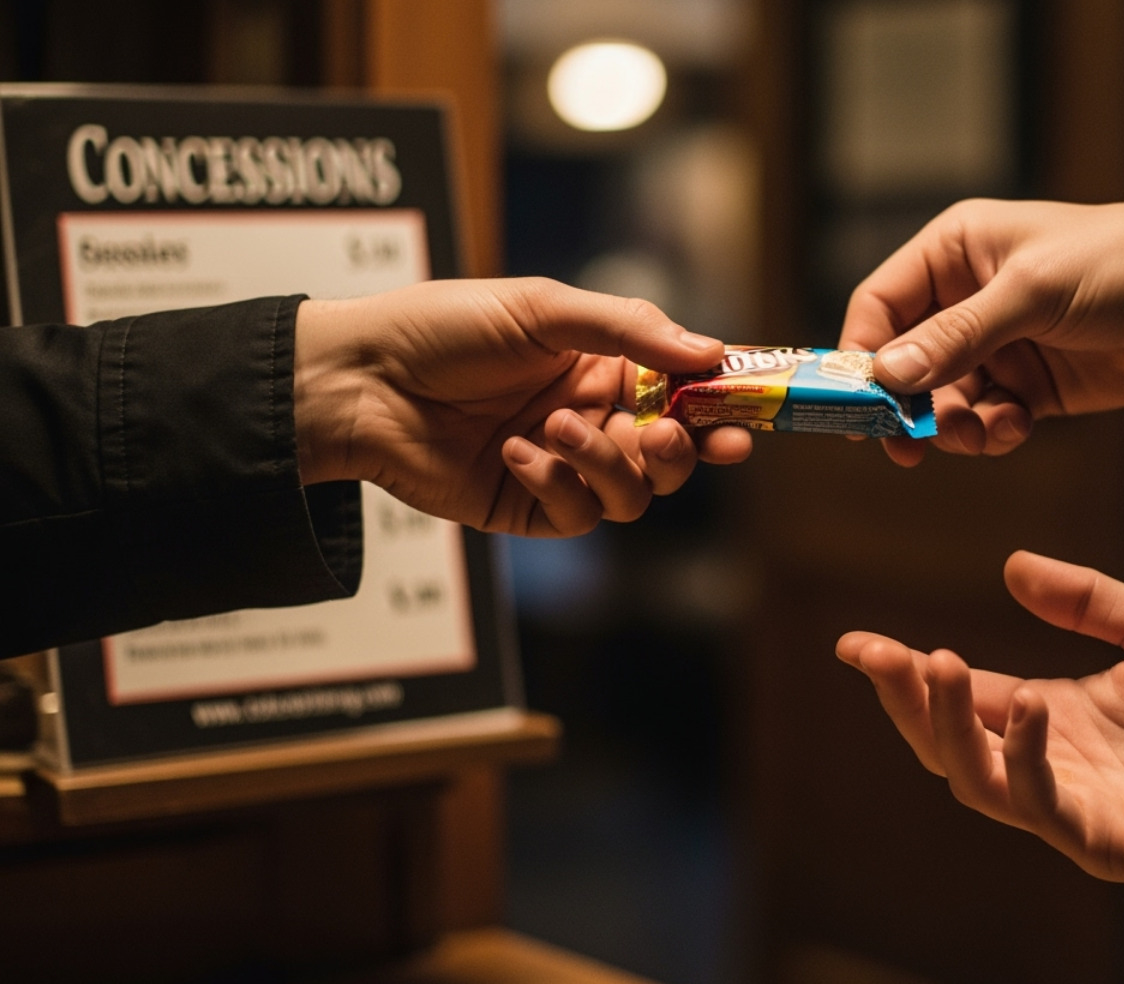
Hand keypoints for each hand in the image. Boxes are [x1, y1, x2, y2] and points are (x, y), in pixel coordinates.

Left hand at [293, 278, 751, 536]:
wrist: (359, 381)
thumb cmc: (443, 328)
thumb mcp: (541, 308)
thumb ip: (629, 329)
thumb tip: (710, 351)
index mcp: (603, 366)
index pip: (683, 390)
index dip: (720, 403)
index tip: (745, 410)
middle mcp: (593, 419)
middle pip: (673, 455)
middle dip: (684, 449)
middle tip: (675, 436)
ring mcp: (563, 467)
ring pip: (633, 494)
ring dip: (607, 464)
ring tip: (556, 429)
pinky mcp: (529, 508)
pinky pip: (578, 515)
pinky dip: (556, 483)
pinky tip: (514, 452)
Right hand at [836, 550, 1123, 893]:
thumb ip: (1088, 600)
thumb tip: (1012, 565)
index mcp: (1055, 713)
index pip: (962, 697)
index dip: (906, 672)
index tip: (857, 640)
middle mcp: (1050, 762)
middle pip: (948, 743)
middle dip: (904, 701)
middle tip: (877, 652)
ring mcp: (1073, 807)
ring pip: (975, 780)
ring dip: (946, 727)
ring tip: (938, 662)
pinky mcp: (1105, 841)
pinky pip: (1040, 807)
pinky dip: (1020, 761)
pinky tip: (1027, 707)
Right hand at [838, 200, 1123, 464]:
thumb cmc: (1120, 265)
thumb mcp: (1032, 292)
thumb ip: (958, 335)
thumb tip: (888, 373)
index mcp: (955, 251)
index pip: (880, 303)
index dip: (862, 352)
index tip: (859, 402)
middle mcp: (965, 297)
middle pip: (903, 361)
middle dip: (907, 404)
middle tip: (907, 447)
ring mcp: (996, 345)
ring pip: (942, 399)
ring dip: (952, 427)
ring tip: (979, 437)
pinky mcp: (1027, 387)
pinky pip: (984, 419)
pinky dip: (991, 433)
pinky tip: (1014, 430)